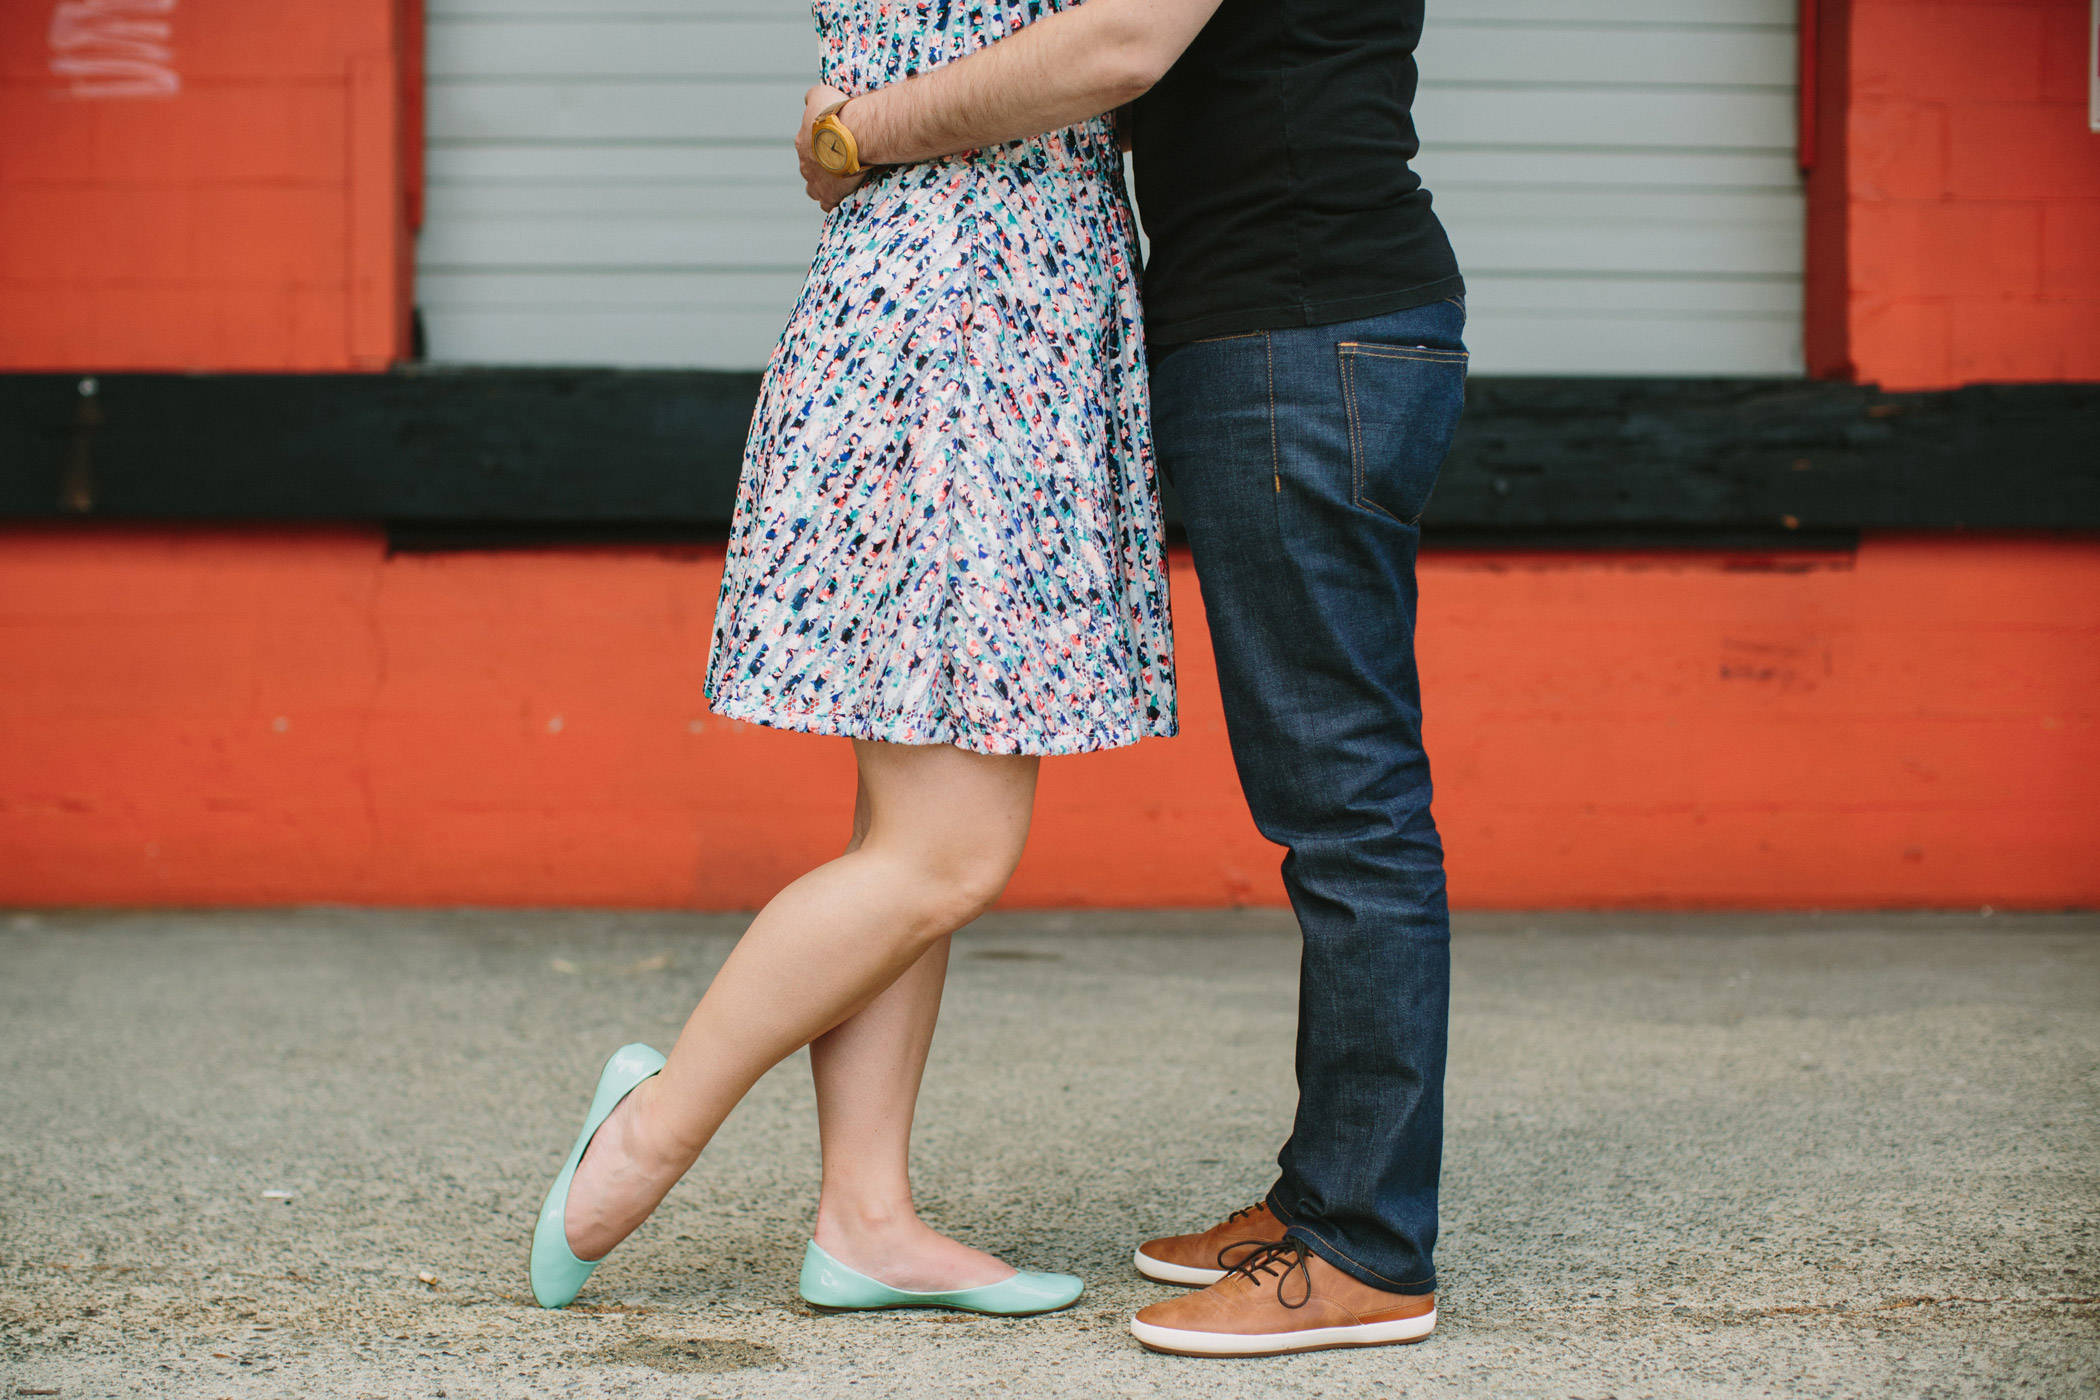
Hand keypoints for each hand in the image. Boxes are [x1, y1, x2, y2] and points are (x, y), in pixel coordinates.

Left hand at [797, 83, 867, 211]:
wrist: (854, 134)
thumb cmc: (839, 113)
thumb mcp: (821, 93)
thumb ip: (812, 97)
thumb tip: (809, 100)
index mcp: (802, 141)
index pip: (807, 145)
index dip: (822, 144)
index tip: (837, 141)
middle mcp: (805, 163)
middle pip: (810, 168)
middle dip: (823, 165)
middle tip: (842, 160)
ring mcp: (815, 182)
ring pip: (813, 189)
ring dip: (824, 184)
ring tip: (841, 180)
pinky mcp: (828, 196)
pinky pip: (827, 204)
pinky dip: (833, 200)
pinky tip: (843, 194)